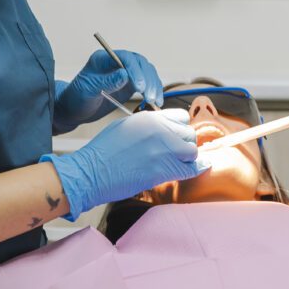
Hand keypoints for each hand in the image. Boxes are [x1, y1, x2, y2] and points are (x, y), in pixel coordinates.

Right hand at [42, 110, 209, 219]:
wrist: (91, 172)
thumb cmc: (103, 151)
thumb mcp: (125, 125)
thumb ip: (148, 124)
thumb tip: (162, 128)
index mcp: (150, 118)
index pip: (181, 117)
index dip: (180, 128)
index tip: (175, 137)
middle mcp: (160, 130)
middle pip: (189, 133)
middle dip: (185, 143)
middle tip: (175, 153)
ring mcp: (163, 150)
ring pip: (192, 151)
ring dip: (187, 158)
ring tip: (177, 164)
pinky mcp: (163, 170)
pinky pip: (190, 169)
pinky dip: (196, 170)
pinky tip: (198, 170)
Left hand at [54, 49, 163, 132]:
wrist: (74, 110)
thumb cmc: (76, 98)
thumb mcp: (88, 90)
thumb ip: (106, 82)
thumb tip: (125, 74)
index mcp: (104, 59)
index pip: (126, 58)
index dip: (135, 70)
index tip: (139, 87)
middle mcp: (117, 63)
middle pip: (140, 64)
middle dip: (147, 79)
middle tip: (149, 97)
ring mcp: (125, 73)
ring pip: (147, 72)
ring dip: (153, 85)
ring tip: (155, 101)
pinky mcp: (130, 84)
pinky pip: (147, 83)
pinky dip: (154, 91)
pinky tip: (156, 101)